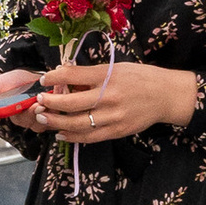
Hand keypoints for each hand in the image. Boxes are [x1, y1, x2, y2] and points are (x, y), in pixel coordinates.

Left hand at [31, 57, 196, 143]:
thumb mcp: (116, 68)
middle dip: (50, 103)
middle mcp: (109, 96)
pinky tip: (62, 133)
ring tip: (44, 119)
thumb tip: (63, 76)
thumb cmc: (140, 78)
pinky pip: (90, 137)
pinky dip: (73, 136)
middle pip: (71, 102)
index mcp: (108, 76)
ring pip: (77, 123)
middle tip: (39, 102)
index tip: (44, 80)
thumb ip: (90, 74)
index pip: (73, 75)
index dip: (54, 78)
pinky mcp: (117, 131)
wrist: (166, 95)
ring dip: (56, 122)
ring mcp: (113, 116)